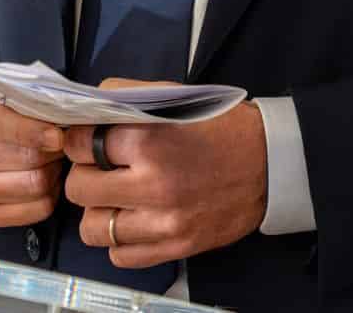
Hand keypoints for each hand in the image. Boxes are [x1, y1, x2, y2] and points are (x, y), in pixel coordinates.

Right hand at [0, 79, 66, 227]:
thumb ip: (20, 93)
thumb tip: (62, 110)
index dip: (32, 130)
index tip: (58, 134)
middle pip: (21, 159)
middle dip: (53, 150)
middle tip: (66, 140)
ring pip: (31, 185)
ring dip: (54, 170)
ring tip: (55, 156)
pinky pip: (32, 211)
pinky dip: (50, 194)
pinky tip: (48, 176)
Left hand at [64, 88, 267, 268]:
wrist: (273, 162)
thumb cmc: (225, 128)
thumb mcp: (178, 97)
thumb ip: (128, 96)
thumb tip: (88, 104)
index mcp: (151, 139)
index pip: (80, 144)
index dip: (81, 140)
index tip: (89, 141)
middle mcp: (154, 183)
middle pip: (79, 188)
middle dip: (87, 174)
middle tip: (104, 169)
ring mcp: (165, 220)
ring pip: (93, 228)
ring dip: (100, 211)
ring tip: (118, 197)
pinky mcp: (177, 245)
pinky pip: (120, 254)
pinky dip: (122, 239)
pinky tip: (137, 218)